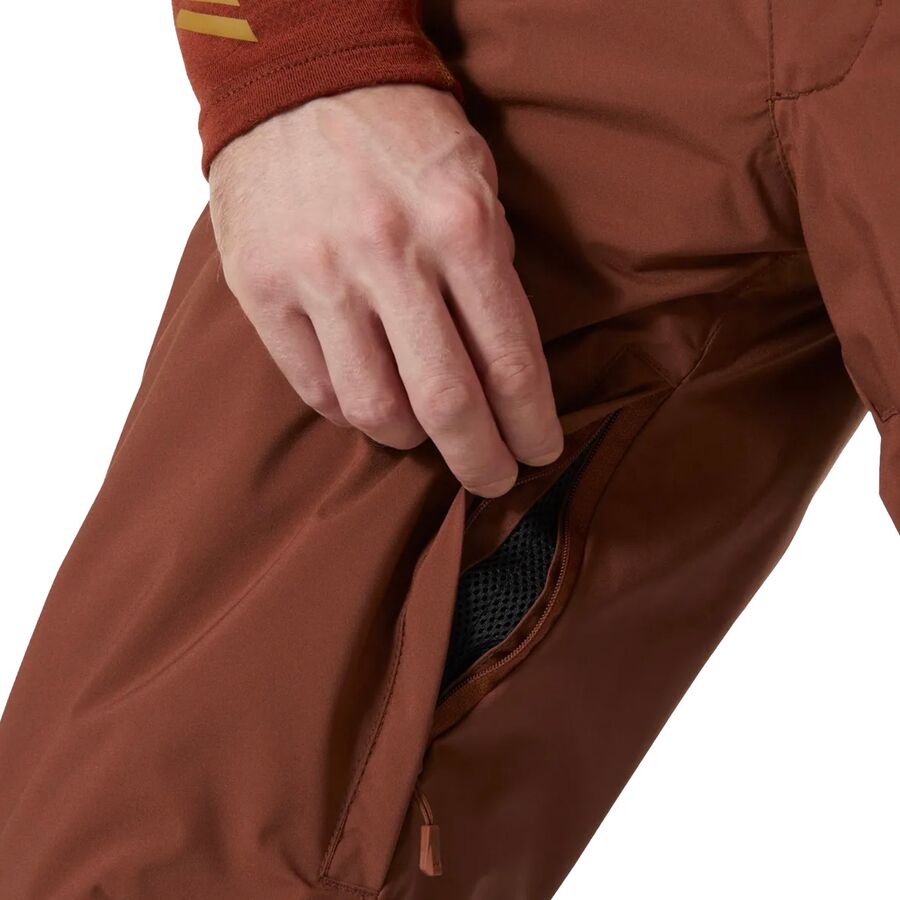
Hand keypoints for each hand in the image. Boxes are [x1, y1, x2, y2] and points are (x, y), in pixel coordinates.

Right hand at [209, 84, 562, 496]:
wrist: (295, 75)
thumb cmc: (398, 131)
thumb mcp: (473, 179)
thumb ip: (490, 269)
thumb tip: (502, 360)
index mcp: (458, 224)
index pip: (511, 360)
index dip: (532, 424)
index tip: (540, 452)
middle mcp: (389, 254)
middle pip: (447, 401)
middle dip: (481, 460)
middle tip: (494, 479)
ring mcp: (318, 274)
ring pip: (374, 408)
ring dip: (411, 439)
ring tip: (425, 433)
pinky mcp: (262, 288)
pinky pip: (315, 387)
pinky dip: (350, 410)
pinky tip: (370, 398)